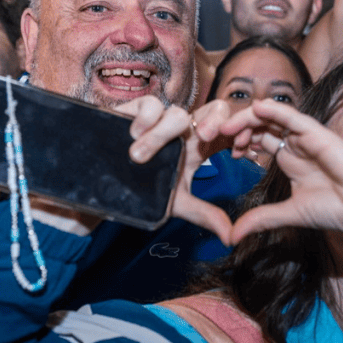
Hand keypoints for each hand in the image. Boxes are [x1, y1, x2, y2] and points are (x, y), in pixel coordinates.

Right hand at [125, 96, 235, 244]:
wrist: (101, 188)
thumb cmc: (141, 191)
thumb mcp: (176, 203)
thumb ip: (204, 215)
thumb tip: (231, 238)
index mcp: (200, 147)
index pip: (230, 131)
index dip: (241, 134)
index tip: (238, 153)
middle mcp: (185, 130)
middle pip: (215, 109)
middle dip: (216, 120)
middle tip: (205, 139)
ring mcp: (162, 119)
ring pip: (178, 112)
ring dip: (161, 135)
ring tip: (139, 156)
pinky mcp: (136, 110)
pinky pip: (151, 104)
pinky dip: (145, 118)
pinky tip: (133, 134)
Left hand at [221, 99, 342, 240]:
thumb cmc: (338, 209)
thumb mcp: (289, 214)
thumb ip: (261, 219)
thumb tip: (232, 236)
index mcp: (289, 160)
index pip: (257, 140)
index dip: (236, 141)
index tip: (216, 150)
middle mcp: (296, 145)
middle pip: (260, 126)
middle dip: (236, 128)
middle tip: (215, 137)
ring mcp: (306, 138)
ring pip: (272, 119)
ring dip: (248, 119)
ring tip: (228, 129)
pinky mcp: (318, 134)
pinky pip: (293, 117)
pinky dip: (275, 111)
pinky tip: (257, 109)